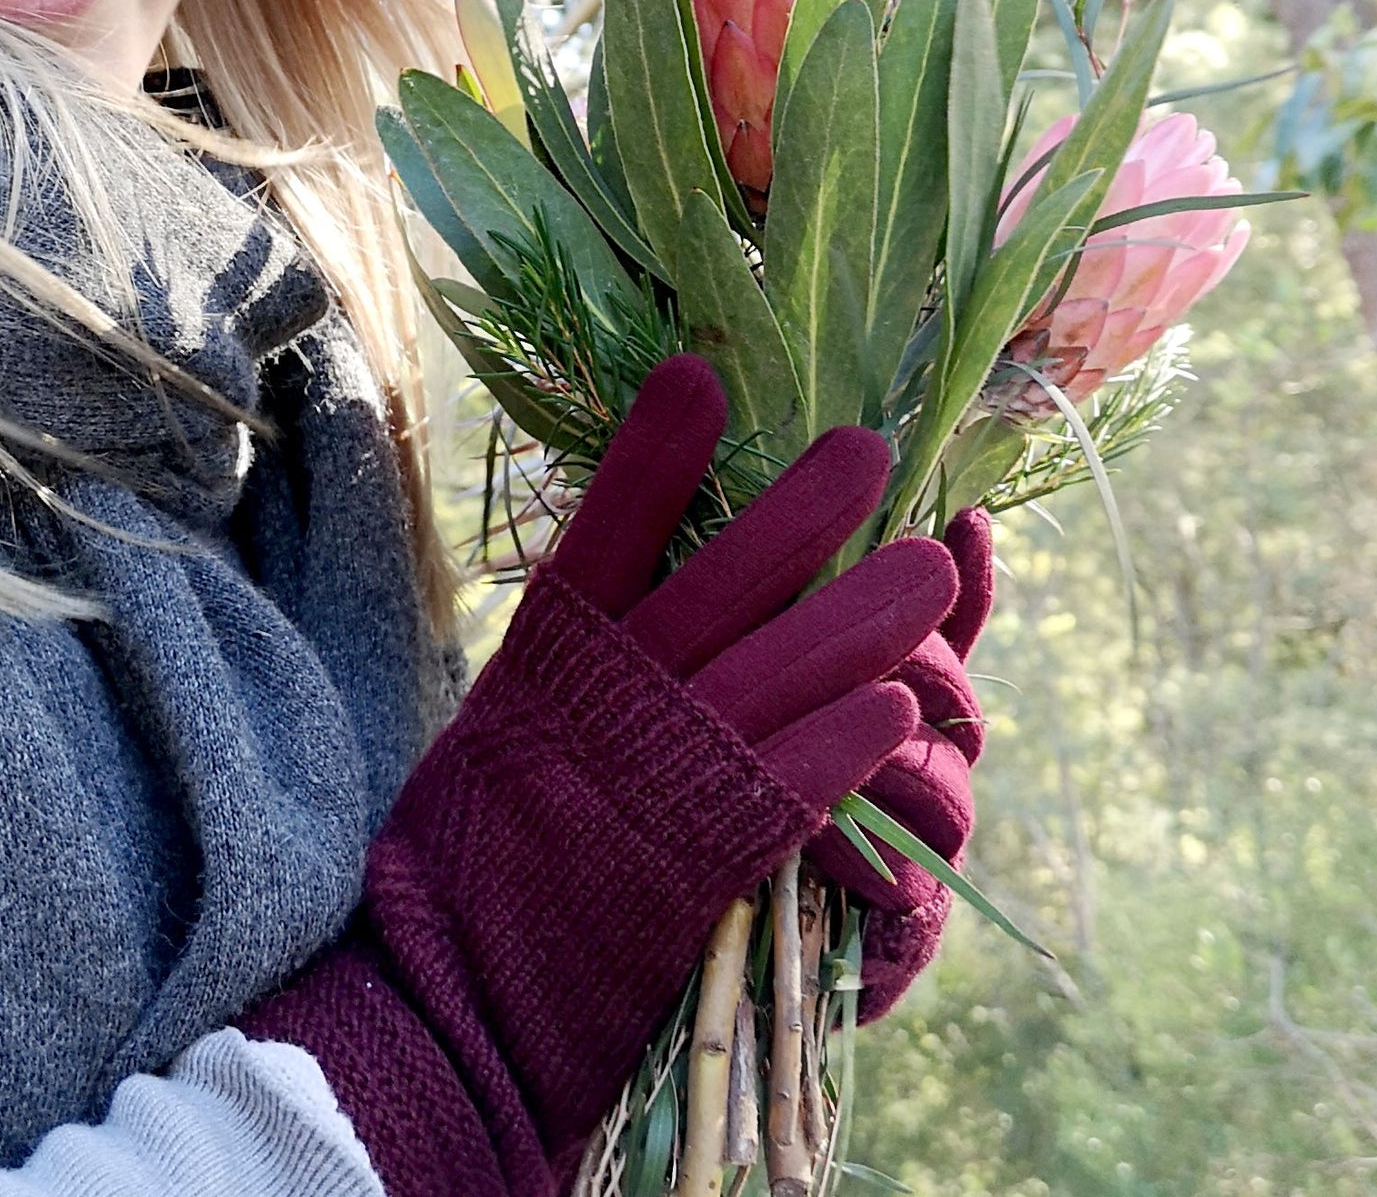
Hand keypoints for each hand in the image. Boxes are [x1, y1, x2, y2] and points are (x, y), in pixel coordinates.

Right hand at [243, 353, 961, 1196]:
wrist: (445, 1002)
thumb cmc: (462, 864)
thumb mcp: (496, 737)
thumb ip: (567, 674)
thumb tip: (624, 609)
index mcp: (545, 659)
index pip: (606, 527)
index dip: (655, 450)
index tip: (699, 374)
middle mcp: (610, 698)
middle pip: (721, 581)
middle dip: (800, 512)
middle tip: (868, 450)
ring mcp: (662, 772)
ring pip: (785, 668)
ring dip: (866, 616)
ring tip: (931, 566)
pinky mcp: (705, 856)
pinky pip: (797, 781)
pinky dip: (851, 740)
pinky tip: (903, 707)